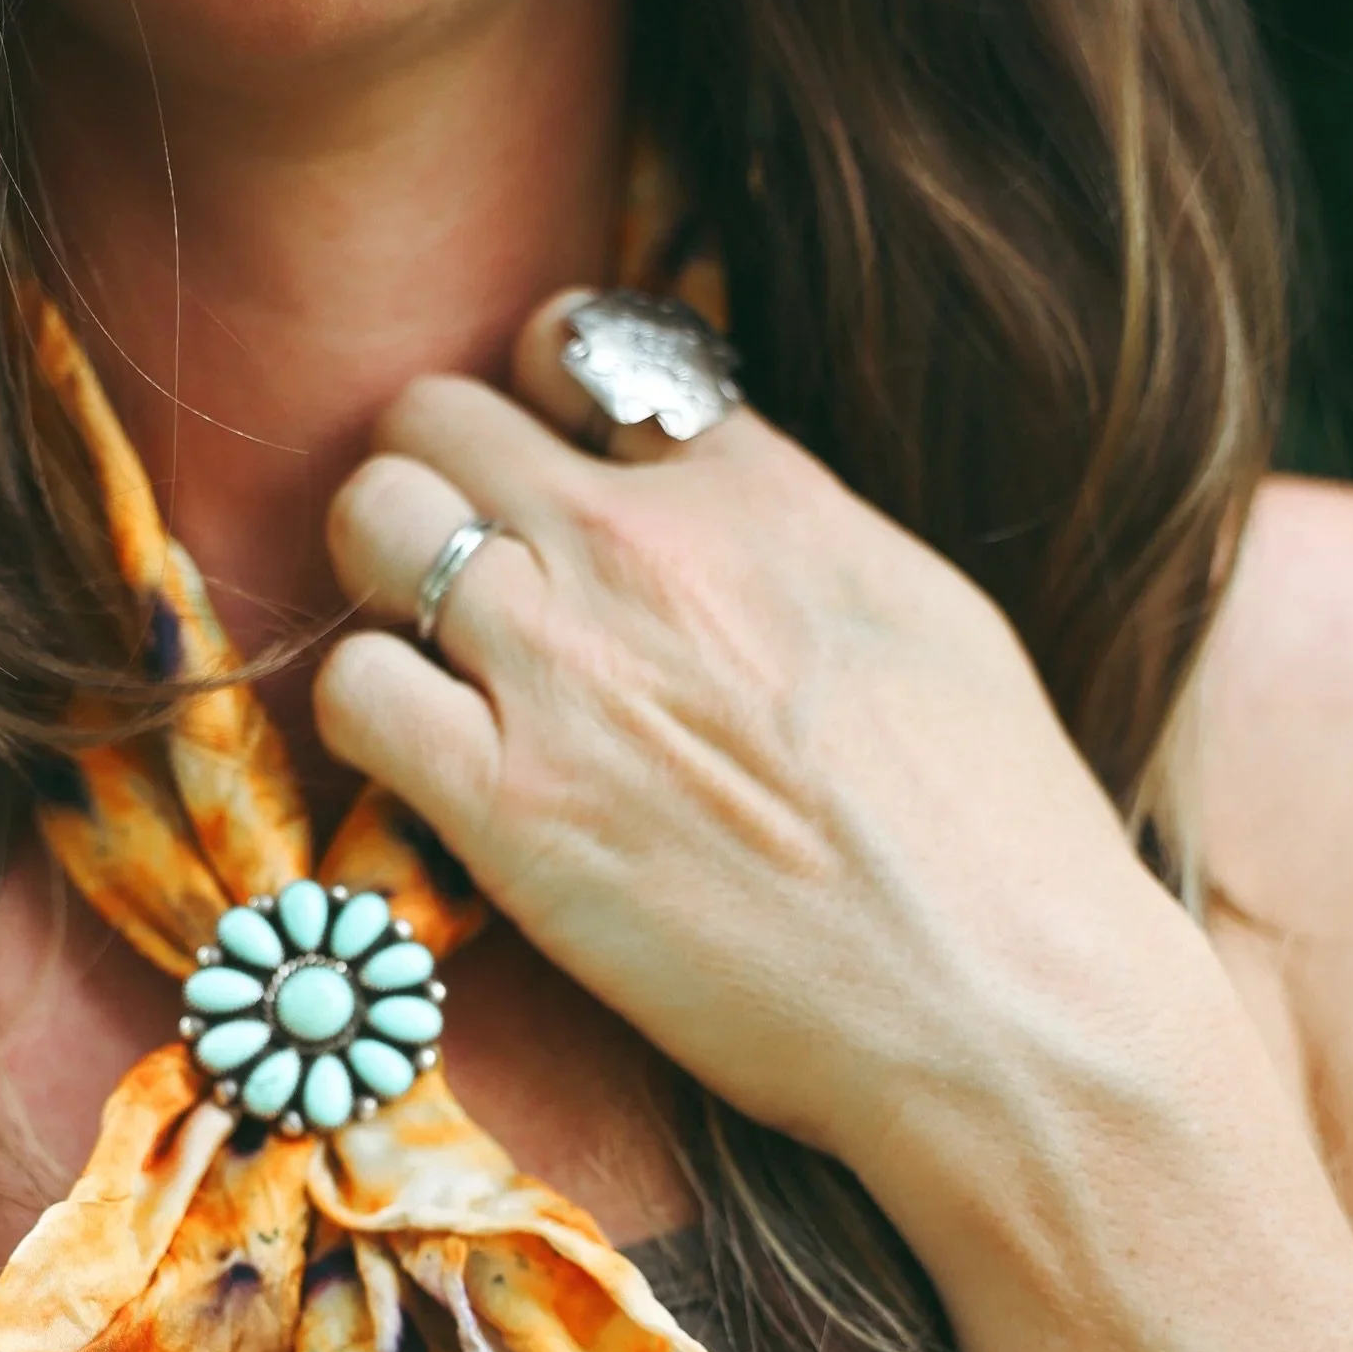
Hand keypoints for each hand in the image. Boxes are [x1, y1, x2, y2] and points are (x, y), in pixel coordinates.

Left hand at [316, 297, 1199, 1240]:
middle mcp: (637, 547)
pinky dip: (368, 718)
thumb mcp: (927, 614)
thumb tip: (729, 502)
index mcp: (753, 487)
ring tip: (439, 667)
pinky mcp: (505, 804)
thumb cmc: (1000, 835)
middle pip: (430, 415)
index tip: (551, 485)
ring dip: (383, 586)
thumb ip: (798, 531)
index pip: (574, 348)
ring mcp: (560, 666)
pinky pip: (351, 688)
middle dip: (432, 484)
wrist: (1001, 1003)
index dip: (537, 412)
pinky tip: (431, 768)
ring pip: (370, 519)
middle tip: (465, 581)